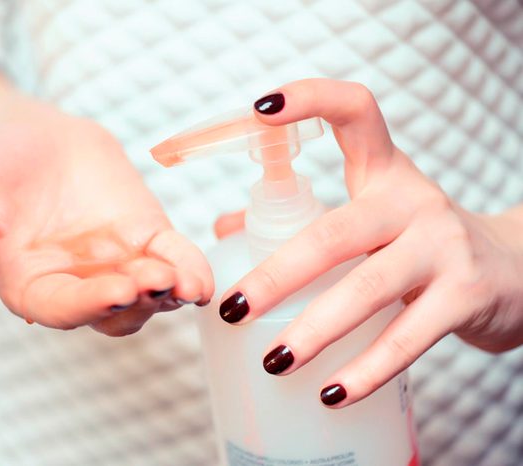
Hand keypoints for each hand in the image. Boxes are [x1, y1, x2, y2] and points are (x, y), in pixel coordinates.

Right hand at [0, 96, 212, 335]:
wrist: (31, 138)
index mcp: (31, 285)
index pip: (63, 308)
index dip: (90, 304)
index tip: (117, 290)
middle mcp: (79, 285)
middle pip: (115, 313)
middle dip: (137, 302)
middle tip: (155, 281)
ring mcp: (118, 264)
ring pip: (150, 297)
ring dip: (169, 293)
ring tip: (185, 282)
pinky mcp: (147, 238)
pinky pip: (174, 260)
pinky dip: (189, 270)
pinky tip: (200, 275)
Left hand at [216, 79, 522, 406]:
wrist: (515, 271)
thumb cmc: (420, 242)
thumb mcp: (369, 216)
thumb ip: (302, 220)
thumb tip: (226, 230)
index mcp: (384, 172)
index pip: (355, 113)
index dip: (310, 99)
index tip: (261, 107)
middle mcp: (413, 201)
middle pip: (334, 232)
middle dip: (277, 275)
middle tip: (233, 310)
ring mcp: (443, 245)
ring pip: (367, 287)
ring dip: (314, 330)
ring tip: (273, 361)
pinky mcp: (467, 293)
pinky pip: (407, 337)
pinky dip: (366, 370)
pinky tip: (332, 394)